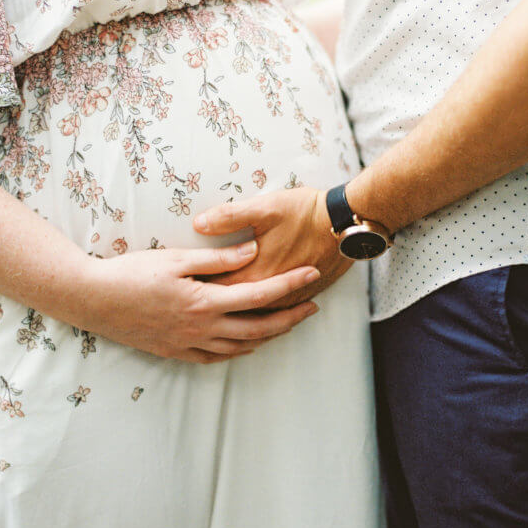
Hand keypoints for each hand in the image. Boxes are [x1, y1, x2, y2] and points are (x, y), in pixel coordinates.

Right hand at [86, 241, 319, 363]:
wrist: (94, 300)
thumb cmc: (132, 273)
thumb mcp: (176, 258)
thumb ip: (218, 258)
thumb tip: (253, 251)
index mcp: (205, 302)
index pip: (260, 294)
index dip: (290, 285)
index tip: (312, 276)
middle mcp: (202, 328)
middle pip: (259, 328)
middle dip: (290, 318)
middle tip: (312, 307)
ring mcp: (189, 344)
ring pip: (241, 347)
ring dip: (269, 336)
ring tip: (288, 323)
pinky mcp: (175, 352)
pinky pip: (216, 358)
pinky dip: (238, 352)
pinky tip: (247, 345)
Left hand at [193, 187, 351, 308]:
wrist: (347, 222)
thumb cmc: (306, 212)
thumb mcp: (265, 207)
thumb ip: (230, 217)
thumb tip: (199, 224)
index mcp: (254, 273)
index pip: (216, 290)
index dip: (196, 291)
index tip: (179, 290)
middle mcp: (269, 293)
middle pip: (232, 310)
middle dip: (211, 310)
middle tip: (189, 309)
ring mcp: (287, 298)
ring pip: (255, 319)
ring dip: (236, 319)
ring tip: (214, 320)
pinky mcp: (301, 297)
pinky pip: (275, 316)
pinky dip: (261, 320)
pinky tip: (252, 319)